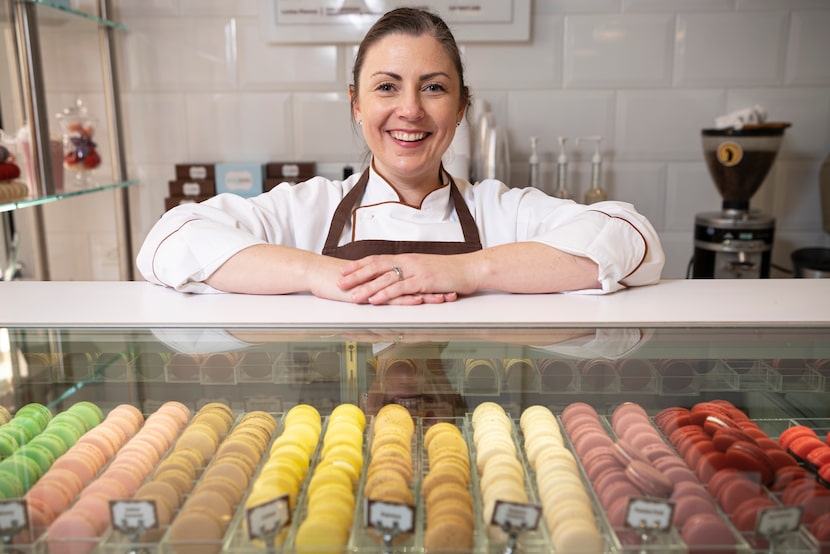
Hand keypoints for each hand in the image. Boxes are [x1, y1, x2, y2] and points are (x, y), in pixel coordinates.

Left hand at [337, 254, 473, 304]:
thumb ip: (410, 271)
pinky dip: (385, 294)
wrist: (469, 269)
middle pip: (376, 267)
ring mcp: (415, 271)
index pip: (377, 259)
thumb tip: (396, 277)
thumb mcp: (425, 268)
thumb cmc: (449, 271)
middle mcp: (408, 262)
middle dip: (356, 275)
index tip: (344, 271)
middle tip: (339, 282)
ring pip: (385, 278)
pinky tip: (374, 300)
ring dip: (366, 287)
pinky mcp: (423, 281)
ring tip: (352, 295)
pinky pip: (400, 288)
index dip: (360, 265)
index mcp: (406, 258)